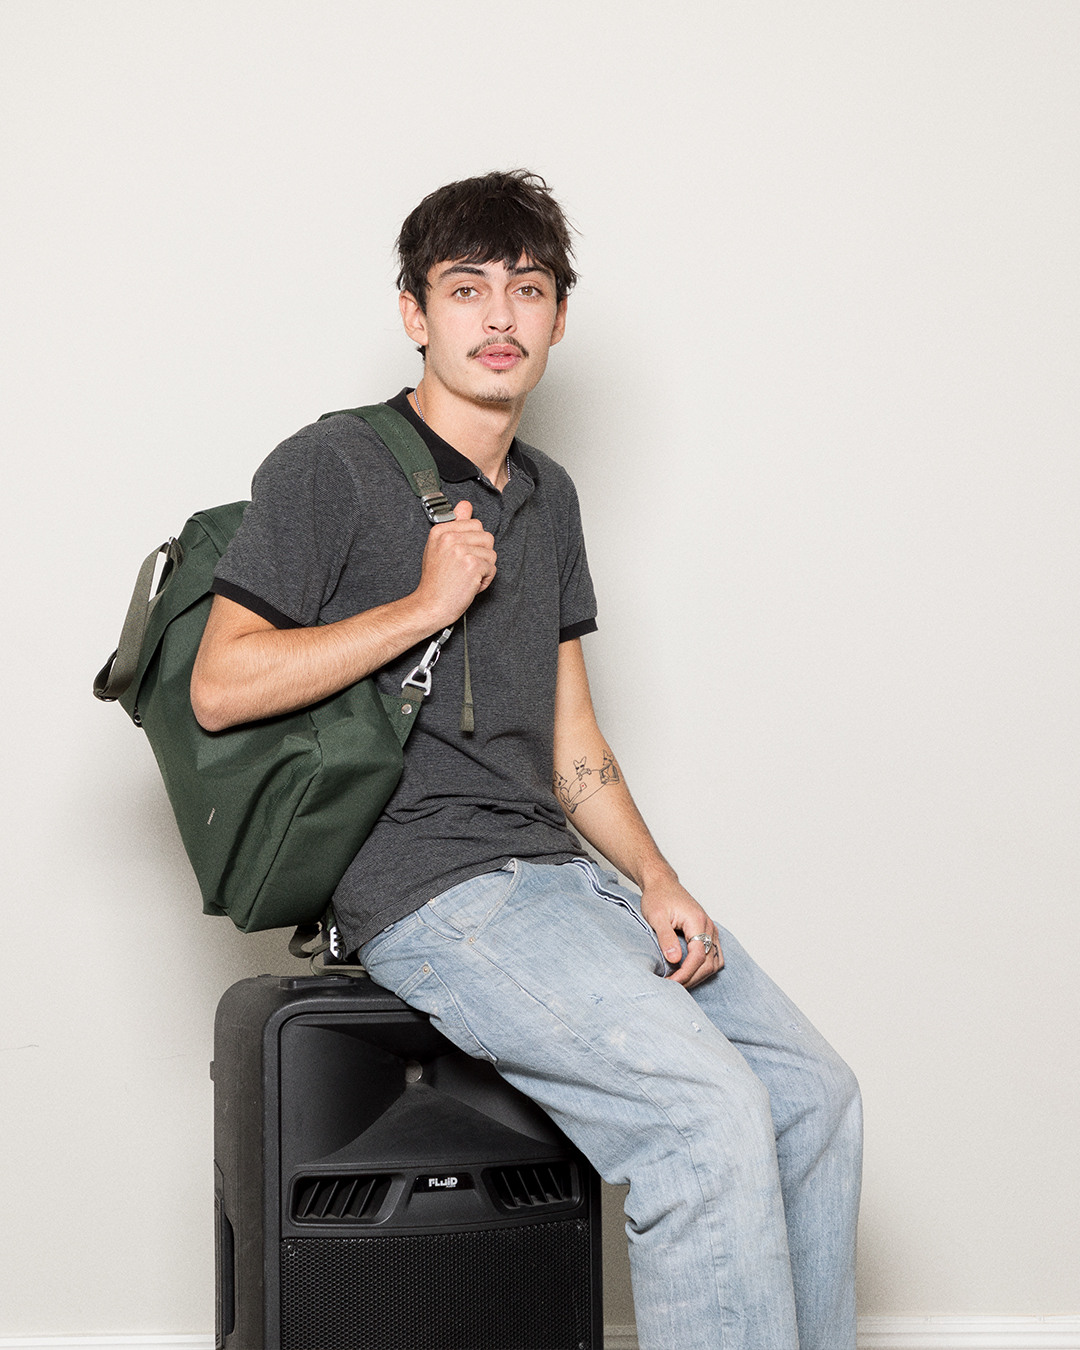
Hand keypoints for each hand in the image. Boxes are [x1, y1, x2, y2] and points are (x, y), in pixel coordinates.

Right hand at [414, 500, 496, 626]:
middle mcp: (449, 537)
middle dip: (481, 554)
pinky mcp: (472, 564)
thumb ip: (455, 525)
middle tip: (464, 568)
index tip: (459, 556)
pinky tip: (470, 585)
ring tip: (466, 577)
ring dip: (484, 569)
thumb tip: (465, 505)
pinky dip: (485, 580)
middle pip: (487, 537)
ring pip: (491, 553)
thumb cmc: (436, 581)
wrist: (431, 605)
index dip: (473, 543)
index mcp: (440, 531)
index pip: (475, 524)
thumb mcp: (439, 548)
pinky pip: (492, 568)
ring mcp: (461, 550)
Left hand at [639, 877, 723, 988]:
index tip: (670, 983)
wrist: (662, 883)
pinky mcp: (708, 933)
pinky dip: (704, 969)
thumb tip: (675, 960)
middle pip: (709, 963)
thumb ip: (666, 938)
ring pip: (714, 962)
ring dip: (699, 976)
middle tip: (671, 987)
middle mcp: (708, 926)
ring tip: (680, 983)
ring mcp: (711, 930)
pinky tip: (689, 973)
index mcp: (697, 921)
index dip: (685, 973)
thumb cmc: (657, 896)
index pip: (698, 956)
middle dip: (691, 978)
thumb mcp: (656, 916)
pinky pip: (714, 957)